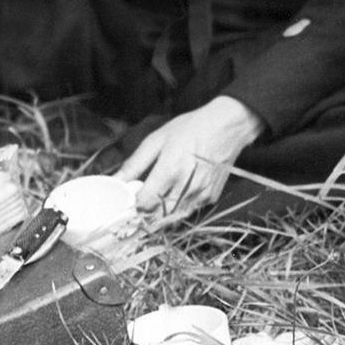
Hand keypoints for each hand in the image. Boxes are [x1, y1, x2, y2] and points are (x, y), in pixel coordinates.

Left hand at [112, 96, 265, 219]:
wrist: (228, 126)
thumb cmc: (191, 128)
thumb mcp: (157, 140)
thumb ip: (135, 164)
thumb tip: (116, 180)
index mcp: (169, 170)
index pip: (144, 203)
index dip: (134, 204)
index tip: (131, 198)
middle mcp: (186, 186)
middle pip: (158, 216)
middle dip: (145, 213)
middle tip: (141, 202)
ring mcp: (201, 194)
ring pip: (174, 218)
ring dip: (162, 214)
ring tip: (159, 197)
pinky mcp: (211, 197)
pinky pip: (189, 210)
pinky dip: (180, 207)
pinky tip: (178, 192)